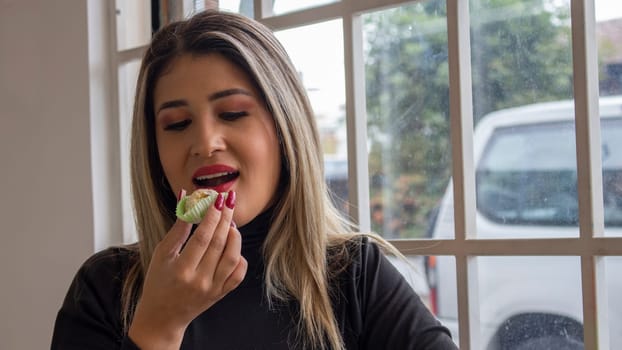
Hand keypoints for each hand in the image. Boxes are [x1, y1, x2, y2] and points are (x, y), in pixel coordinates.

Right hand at [128, 190, 246, 348]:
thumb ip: (177, 228)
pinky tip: (232, 246)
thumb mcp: (161, 255)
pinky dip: (240, 258)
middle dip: (225, 218)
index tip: (217, 199)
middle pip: (219, 244)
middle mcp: (200, 280)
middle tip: (229, 201)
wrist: (162, 318)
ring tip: (230, 222)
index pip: (202, 238)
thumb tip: (186, 199)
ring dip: (235, 236)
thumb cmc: (158, 283)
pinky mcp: (221, 294)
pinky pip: (238, 274)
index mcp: (181, 270)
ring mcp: (213, 289)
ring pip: (233, 258)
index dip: (212, 216)